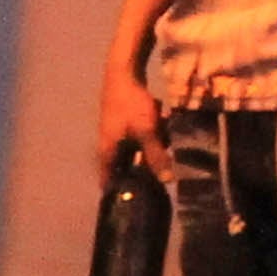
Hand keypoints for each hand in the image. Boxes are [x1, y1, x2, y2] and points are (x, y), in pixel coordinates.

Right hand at [95, 65, 165, 184]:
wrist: (123, 70)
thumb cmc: (130, 103)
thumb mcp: (146, 131)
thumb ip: (156, 156)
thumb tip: (168, 180)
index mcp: (108, 151)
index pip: (109, 181)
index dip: (119, 194)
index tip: (135, 205)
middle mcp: (109, 144)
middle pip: (125, 167)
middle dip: (143, 172)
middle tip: (160, 180)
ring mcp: (117, 131)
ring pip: (136, 150)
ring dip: (151, 152)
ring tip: (168, 153)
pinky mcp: (125, 121)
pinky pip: (140, 136)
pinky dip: (152, 136)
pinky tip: (166, 131)